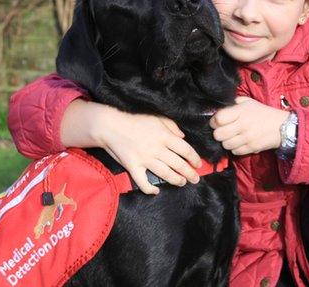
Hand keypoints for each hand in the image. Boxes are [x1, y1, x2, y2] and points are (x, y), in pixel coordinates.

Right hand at [61, 100, 201, 194]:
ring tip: (182, 182)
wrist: (110, 126)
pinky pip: (143, 183)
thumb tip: (183, 136)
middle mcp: (157, 149)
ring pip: (165, 174)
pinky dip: (150, 189)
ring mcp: (145, 159)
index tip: (198, 164)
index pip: (185, 149)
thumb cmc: (135, 121)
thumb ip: (172, 126)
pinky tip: (156, 191)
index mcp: (164, 136)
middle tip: (195, 179)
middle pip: (178, 164)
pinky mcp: (133, 167)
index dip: (194, 158)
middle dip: (189, 173)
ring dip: (176, 180)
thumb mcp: (156, 118)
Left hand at [209, 97, 289, 155]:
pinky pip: (234, 151)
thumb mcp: (248, 102)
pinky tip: (239, 142)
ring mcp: (247, 138)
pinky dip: (234, 148)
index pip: (218, 119)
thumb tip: (218, 110)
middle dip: (218, 132)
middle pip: (218, 134)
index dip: (214, 121)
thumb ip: (233, 104)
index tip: (216, 121)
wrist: (281, 126)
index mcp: (240, 112)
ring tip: (231, 136)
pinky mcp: (251, 148)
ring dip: (226, 141)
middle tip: (223, 130)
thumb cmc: (262, 112)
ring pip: (225, 145)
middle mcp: (242, 125)